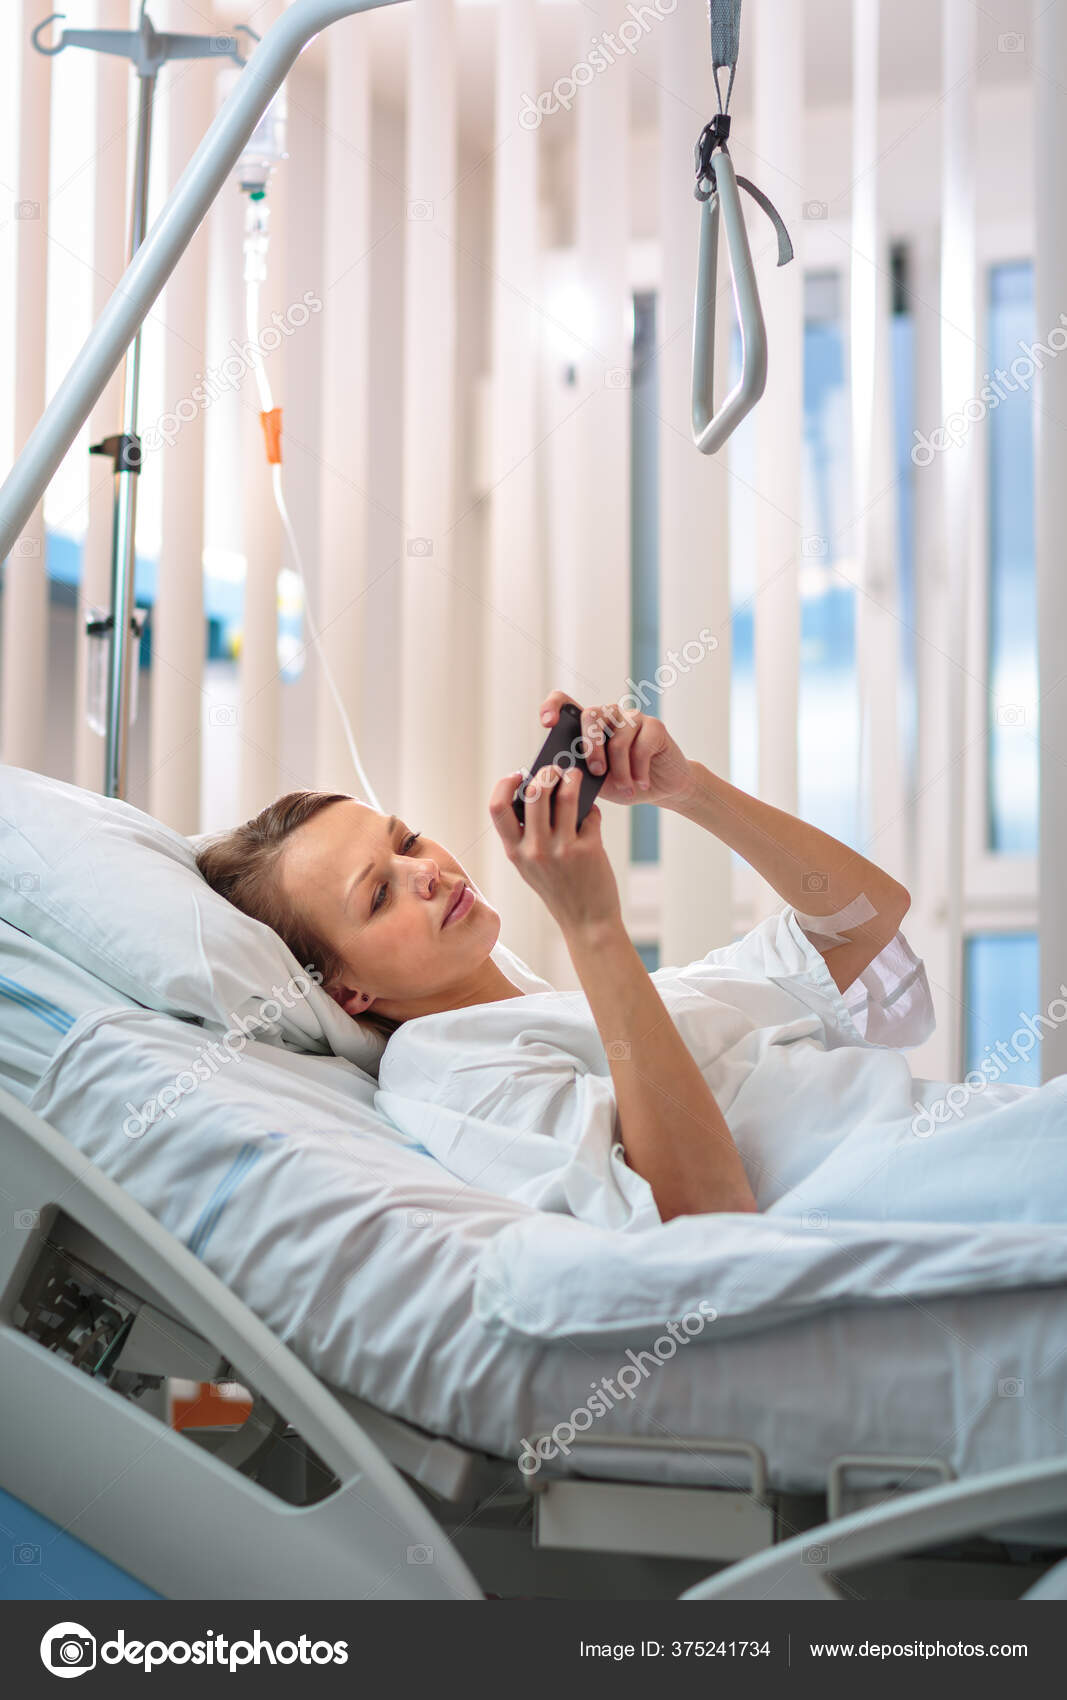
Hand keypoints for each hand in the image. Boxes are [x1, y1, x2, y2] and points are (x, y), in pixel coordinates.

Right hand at [489, 765, 621, 936]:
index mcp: (515, 852)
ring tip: (576, 776)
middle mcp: (534, 850)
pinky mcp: (588, 849)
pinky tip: (592, 813)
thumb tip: (541, 789)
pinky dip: (592, 809)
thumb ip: (529, 834)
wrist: (588, 922)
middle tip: (555, 769)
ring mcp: (561, 850)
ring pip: (565, 795)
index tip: (518, 774)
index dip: (505, 784)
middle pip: (535, 792)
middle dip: (547, 773)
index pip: (497, 807)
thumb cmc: (560, 889)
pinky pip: (590, 814)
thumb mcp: (532, 866)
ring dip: (572, 779)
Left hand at [538, 690, 693, 808]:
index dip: (552, 706)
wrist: (661, 789)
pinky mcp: (654, 726)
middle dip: (591, 747)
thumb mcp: (595, 782)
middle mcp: (608, 715)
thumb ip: (579, 772)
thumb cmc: (623, 783)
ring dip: (621, 770)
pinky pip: (641, 746)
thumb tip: (558, 774)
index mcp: (587, 727)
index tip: (548, 724)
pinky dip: (639, 771)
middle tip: (598, 773)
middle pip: (590, 715)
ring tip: (626, 789)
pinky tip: (642, 784)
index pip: (564, 702)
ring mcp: (632, 718)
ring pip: (618, 738)